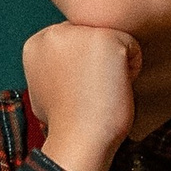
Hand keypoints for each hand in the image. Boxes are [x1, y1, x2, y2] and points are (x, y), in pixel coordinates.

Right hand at [23, 22, 140, 170]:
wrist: (78, 139)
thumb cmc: (66, 122)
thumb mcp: (45, 87)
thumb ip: (53, 65)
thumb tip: (67, 63)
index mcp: (37, 43)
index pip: (75, 41)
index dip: (82, 67)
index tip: (77, 90)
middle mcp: (54, 31)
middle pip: (94, 36)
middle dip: (98, 62)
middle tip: (89, 91)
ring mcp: (80, 32)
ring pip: (114, 40)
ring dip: (114, 65)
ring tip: (100, 89)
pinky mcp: (106, 38)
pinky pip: (132, 48)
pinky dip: (131, 70)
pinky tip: (112, 88)